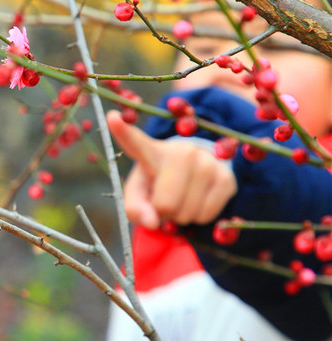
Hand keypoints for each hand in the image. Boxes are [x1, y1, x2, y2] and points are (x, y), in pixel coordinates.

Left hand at [106, 110, 236, 228]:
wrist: (194, 174)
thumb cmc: (158, 184)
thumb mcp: (139, 193)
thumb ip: (134, 208)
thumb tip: (152, 222)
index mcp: (150, 152)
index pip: (135, 143)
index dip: (124, 132)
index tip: (112, 118)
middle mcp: (181, 152)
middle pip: (165, 205)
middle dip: (163, 212)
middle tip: (164, 200)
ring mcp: (206, 162)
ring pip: (187, 213)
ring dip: (181, 216)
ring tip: (181, 197)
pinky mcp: (226, 177)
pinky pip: (206, 215)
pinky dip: (198, 217)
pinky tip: (197, 200)